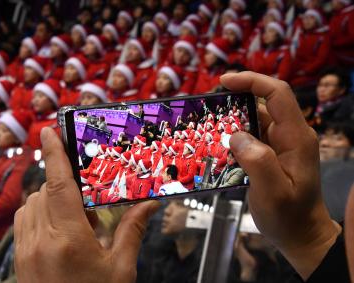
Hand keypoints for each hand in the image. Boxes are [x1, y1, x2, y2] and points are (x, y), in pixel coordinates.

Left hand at [14, 127, 159, 282]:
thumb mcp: (121, 269)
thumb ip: (132, 230)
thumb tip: (151, 204)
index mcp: (68, 240)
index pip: (58, 185)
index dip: (54, 154)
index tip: (49, 132)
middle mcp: (40, 241)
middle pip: (45, 192)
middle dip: (65, 186)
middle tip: (88, 203)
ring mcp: (26, 251)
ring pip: (32, 205)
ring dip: (52, 201)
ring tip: (77, 221)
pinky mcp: (20, 260)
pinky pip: (24, 222)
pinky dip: (40, 215)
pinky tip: (61, 231)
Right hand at [221, 72, 340, 279]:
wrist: (300, 235)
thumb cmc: (289, 217)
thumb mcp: (273, 193)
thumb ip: (258, 162)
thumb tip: (236, 136)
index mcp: (296, 137)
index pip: (277, 94)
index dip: (251, 81)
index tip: (224, 81)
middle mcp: (289, 135)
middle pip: (262, 103)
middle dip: (234, 99)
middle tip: (206, 106)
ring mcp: (279, 144)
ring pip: (253, 120)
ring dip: (230, 119)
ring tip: (205, 124)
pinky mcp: (269, 154)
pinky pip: (249, 136)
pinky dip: (231, 136)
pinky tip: (215, 143)